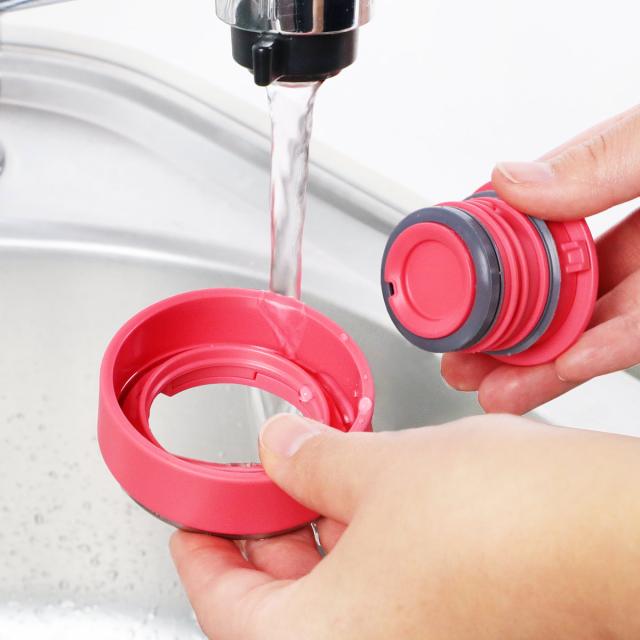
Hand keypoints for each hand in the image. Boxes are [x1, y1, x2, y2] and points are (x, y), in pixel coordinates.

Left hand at [171, 414, 639, 638]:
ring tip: (310, 483)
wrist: (613, 534)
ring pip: (334, 602)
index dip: (202, 554)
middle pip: (279, 609)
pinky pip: (381, 599)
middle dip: (264, 541)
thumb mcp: (376, 469)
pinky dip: (361, 554)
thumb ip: (310, 460)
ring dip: (315, 542)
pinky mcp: (456, 630)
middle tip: (257, 490)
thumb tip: (279, 447)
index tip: (195, 523)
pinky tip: (366, 504)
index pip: (222, 609)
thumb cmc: (505, 519)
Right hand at [442, 105, 639, 413]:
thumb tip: (509, 179)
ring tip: (489, 391)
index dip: (489, 266)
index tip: (454, 294)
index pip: (533, 229)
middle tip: (458, 361)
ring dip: (534, 364)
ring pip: (584, 328)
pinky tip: (555, 374)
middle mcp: (630, 238)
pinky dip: (594, 357)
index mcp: (610, 185)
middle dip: (500, 334)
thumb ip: (591, 159)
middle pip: (551, 294)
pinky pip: (635, 340)